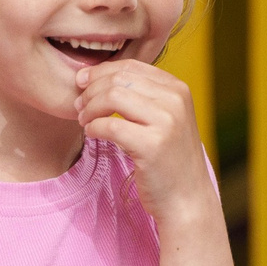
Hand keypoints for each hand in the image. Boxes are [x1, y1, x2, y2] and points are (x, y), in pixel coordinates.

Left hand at [75, 60, 214, 226]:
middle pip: (119, 79)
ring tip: (84, 120)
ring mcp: (167, 122)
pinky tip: (92, 133)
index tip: (82, 84)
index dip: (100, 72)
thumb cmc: (168, 159)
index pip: (130, 66)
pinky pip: (110, 126)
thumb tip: (93, 76)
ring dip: (90, 107)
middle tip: (79, 106)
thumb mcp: (163, 119)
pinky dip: (93, 127)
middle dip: (91, 90)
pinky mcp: (152, 145)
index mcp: (178, 89)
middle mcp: (175, 100)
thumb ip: (140, 96)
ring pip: (112, 97)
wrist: (187, 199)